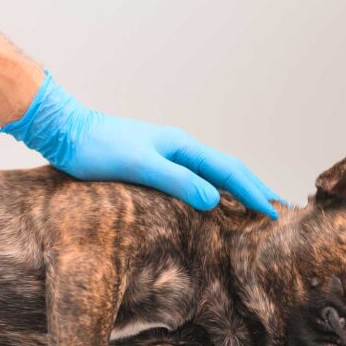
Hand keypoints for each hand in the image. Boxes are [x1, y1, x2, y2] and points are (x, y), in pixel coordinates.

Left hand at [0, 72, 283, 216]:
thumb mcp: (138, 166)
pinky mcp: (150, 164)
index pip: (229, 171)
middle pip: (227, 170)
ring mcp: (165, 155)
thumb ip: (176, 181)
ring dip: (236, 191)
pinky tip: (209, 204)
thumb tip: (215, 200)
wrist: (65, 132)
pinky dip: (211, 192)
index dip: (255, 193)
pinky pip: (193, 179)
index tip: (276, 214)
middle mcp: (178, 148)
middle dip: (255, 189)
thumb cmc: (96, 148)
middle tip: (279, 210)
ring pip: (211, 174)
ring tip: (254, 209)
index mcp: (182, 146)